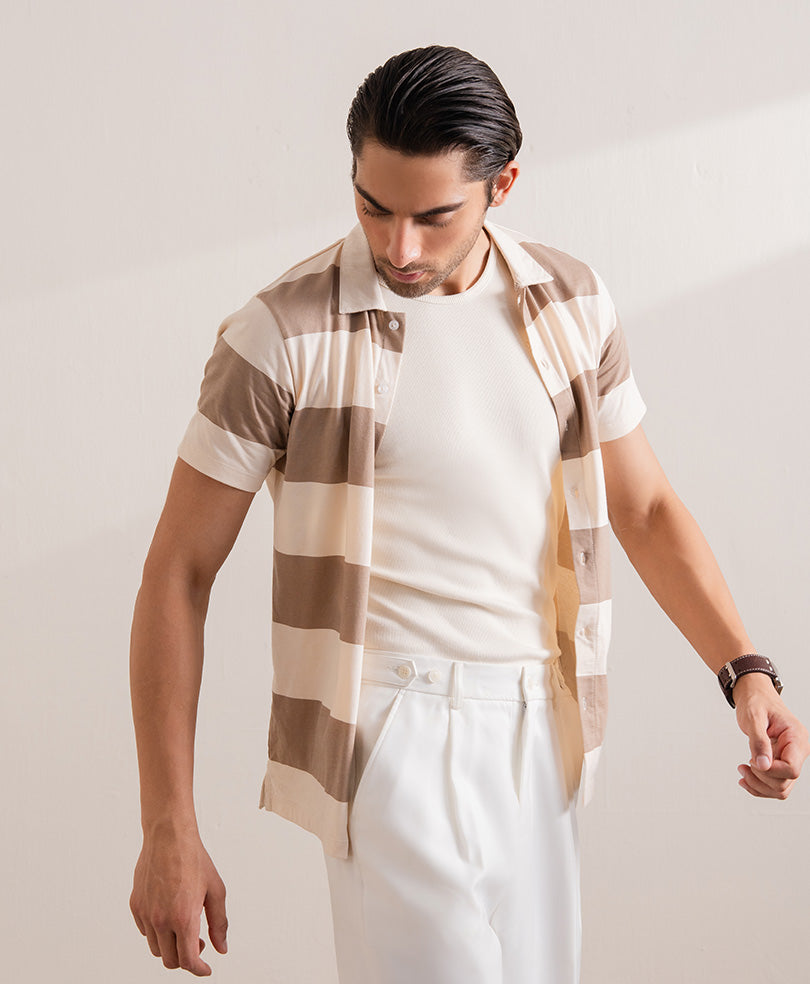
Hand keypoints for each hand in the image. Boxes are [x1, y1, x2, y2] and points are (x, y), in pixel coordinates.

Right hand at [130, 828, 227, 975]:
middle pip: (170, 960)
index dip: (198, 970)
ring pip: (156, 948)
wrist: (168, 836)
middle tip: (198, 944)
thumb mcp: (216, 890)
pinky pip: (144, 932)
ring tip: (184, 928)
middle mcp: (161, 920)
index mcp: (183, 918)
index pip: (188, 961)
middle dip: (186, 959)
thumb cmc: (194, 859)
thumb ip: (219, 923)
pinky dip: (157, 933)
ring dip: (171, 946)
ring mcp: (146, 914)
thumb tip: (221, 948)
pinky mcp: (135, 906)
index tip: (206, 969)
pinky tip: (169, 916)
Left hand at [733, 673, 809, 799]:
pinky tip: (745, 777)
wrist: (755, 695)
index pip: (791, 768)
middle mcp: (797, 751)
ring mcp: (790, 758)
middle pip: (785, 782)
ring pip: (781, 788)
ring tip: (743, 771)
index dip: (771, 771)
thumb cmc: (756, 701)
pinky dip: (759, 786)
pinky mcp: (780, 762)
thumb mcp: (753, 717)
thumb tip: (763, 765)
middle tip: (744, 765)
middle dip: (761, 779)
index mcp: (796, 738)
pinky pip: (774, 784)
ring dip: (759, 785)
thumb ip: (758, 741)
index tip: (752, 760)